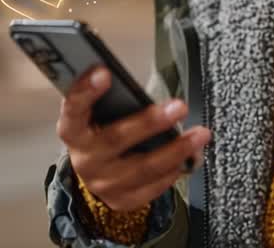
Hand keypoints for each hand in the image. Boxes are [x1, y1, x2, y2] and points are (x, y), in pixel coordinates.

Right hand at [56, 66, 211, 211]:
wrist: (97, 173)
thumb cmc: (103, 132)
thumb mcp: (100, 114)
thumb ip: (115, 100)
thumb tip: (141, 87)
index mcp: (73, 130)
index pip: (74, 109)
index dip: (86, 91)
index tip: (104, 72)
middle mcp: (85, 158)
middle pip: (116, 139)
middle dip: (150, 122)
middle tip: (179, 107)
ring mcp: (102, 182)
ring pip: (142, 168)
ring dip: (176, 150)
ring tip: (199, 134)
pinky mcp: (121, 200)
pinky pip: (152, 187)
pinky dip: (174, 170)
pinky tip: (190, 157)